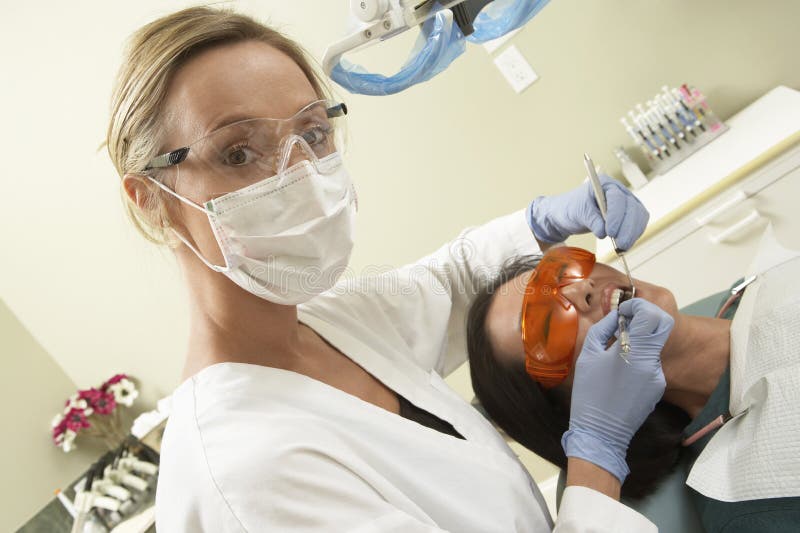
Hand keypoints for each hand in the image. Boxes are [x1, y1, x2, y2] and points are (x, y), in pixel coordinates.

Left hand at [526, 175, 648, 249]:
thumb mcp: (578, 213)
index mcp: (606, 184)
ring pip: (639, 216)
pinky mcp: (629, 215)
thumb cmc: (572, 208)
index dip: (616, 216)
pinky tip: (624, 245)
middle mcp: (619, 191)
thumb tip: (603, 232)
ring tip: (622, 248)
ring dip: (632, 233)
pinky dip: (633, 235)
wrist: (569, 214)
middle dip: (628, 228)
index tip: (610, 232)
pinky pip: (638, 224)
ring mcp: (626, 203)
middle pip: (632, 208)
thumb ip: (592, 220)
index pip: (617, 198)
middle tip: (620, 245)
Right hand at [561, 298, 672, 482]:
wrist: (600, 432)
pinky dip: (638, 359)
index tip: (624, 310)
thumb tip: (617, 317)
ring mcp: (658, 376)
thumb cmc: (589, 391)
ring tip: (615, 353)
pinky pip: (650, 364)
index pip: (651, 315)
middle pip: (660, 327)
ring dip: (638, 342)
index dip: (638, 306)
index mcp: (635, 351)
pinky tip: (620, 372)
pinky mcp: (657, 388)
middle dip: (643, 319)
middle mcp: (652, 362)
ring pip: (653, 346)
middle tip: (624, 324)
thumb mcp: (588, 355)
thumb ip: (604, 329)